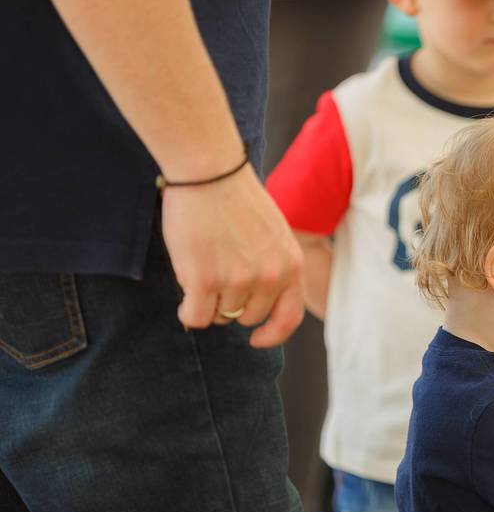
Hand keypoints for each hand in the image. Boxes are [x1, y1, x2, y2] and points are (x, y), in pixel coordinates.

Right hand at [161, 165, 304, 347]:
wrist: (209, 171)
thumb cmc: (235, 198)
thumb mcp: (274, 234)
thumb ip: (274, 266)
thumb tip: (259, 302)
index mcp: (291, 265)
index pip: (289, 317)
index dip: (273, 334)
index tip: (256, 340)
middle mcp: (270, 277)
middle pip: (246, 317)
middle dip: (230, 304)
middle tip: (215, 274)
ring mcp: (238, 280)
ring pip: (219, 316)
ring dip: (206, 299)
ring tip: (201, 263)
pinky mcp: (205, 280)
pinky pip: (195, 317)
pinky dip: (187, 311)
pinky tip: (185, 291)